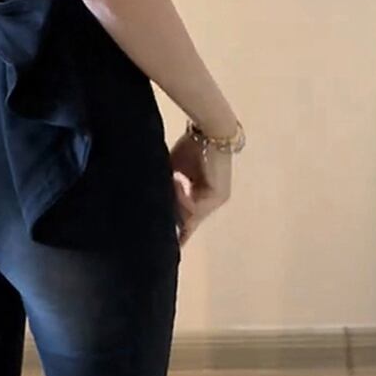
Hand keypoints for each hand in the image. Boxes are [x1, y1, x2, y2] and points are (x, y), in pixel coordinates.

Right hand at [168, 130, 231, 247]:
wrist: (208, 131)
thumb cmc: (191, 146)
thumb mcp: (175, 172)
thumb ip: (169, 190)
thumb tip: (156, 207)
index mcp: (205, 195)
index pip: (189, 216)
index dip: (179, 230)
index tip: (171, 244)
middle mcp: (214, 200)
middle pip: (190, 220)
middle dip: (175, 222)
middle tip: (160, 231)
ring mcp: (218, 199)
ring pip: (190, 214)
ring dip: (176, 201)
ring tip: (169, 182)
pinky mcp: (218, 195)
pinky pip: (194, 205)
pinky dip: (182, 196)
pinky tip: (176, 180)